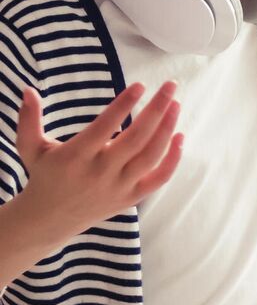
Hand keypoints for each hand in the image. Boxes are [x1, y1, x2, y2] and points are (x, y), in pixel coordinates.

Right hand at [15, 81, 183, 242]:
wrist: (48, 220)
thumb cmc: (44, 175)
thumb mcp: (30, 148)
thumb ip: (29, 120)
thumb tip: (27, 90)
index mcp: (75, 157)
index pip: (104, 127)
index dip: (123, 105)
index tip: (140, 84)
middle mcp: (99, 173)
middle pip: (136, 139)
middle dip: (157, 110)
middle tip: (171, 85)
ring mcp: (117, 187)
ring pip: (150, 157)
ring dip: (167, 129)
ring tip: (175, 104)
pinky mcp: (130, 198)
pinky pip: (158, 179)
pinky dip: (173, 160)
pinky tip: (180, 136)